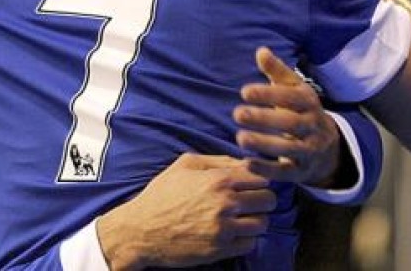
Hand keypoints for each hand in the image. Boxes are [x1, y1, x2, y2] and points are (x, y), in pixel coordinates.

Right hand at [96, 153, 274, 269]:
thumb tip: (243, 161)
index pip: (261, 176)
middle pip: (269, 199)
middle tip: (250, 202)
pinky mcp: (221, 249)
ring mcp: (224, 228)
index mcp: (217, 179)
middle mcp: (225, 203)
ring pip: (264, 223)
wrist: (141, 229)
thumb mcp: (183, 165)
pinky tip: (232, 232)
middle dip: (262, 200)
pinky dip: (245, 238)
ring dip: (255, 220)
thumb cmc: (161, 195)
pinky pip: (251, 243)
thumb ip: (217, 160)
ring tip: (241, 219)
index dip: (259, 180)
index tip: (252, 184)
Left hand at [233, 47, 339, 186]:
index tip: (244, 91)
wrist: (329, 147)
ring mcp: (309, 150)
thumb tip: (261, 51)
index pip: (291, 97)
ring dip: (264, 144)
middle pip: (291, 123)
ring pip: (289, 149)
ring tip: (240, 138)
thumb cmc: (300, 110)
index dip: (269, 94)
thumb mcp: (294, 89)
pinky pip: (286, 172)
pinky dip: (268, 170)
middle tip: (237, 114)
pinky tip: (247, 164)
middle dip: (264, 119)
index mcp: (309, 103)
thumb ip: (277, 71)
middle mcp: (312, 126)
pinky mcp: (302, 171)